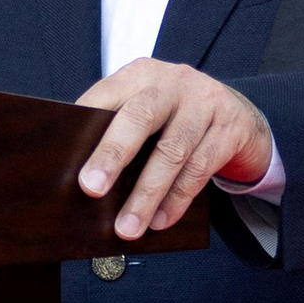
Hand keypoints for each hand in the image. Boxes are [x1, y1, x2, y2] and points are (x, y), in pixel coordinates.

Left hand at [70, 59, 277, 242]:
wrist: (240, 116)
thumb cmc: (177, 119)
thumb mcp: (149, 112)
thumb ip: (118, 130)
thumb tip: (82, 179)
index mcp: (141, 74)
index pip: (106, 96)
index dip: (84, 126)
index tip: (63, 158)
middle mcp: (173, 82)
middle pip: (139, 117)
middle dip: (112, 155)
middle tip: (91, 189)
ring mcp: (205, 102)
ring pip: (172, 151)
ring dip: (147, 194)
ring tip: (127, 227)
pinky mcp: (230, 129)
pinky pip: (200, 169)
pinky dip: (177, 199)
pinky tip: (160, 221)